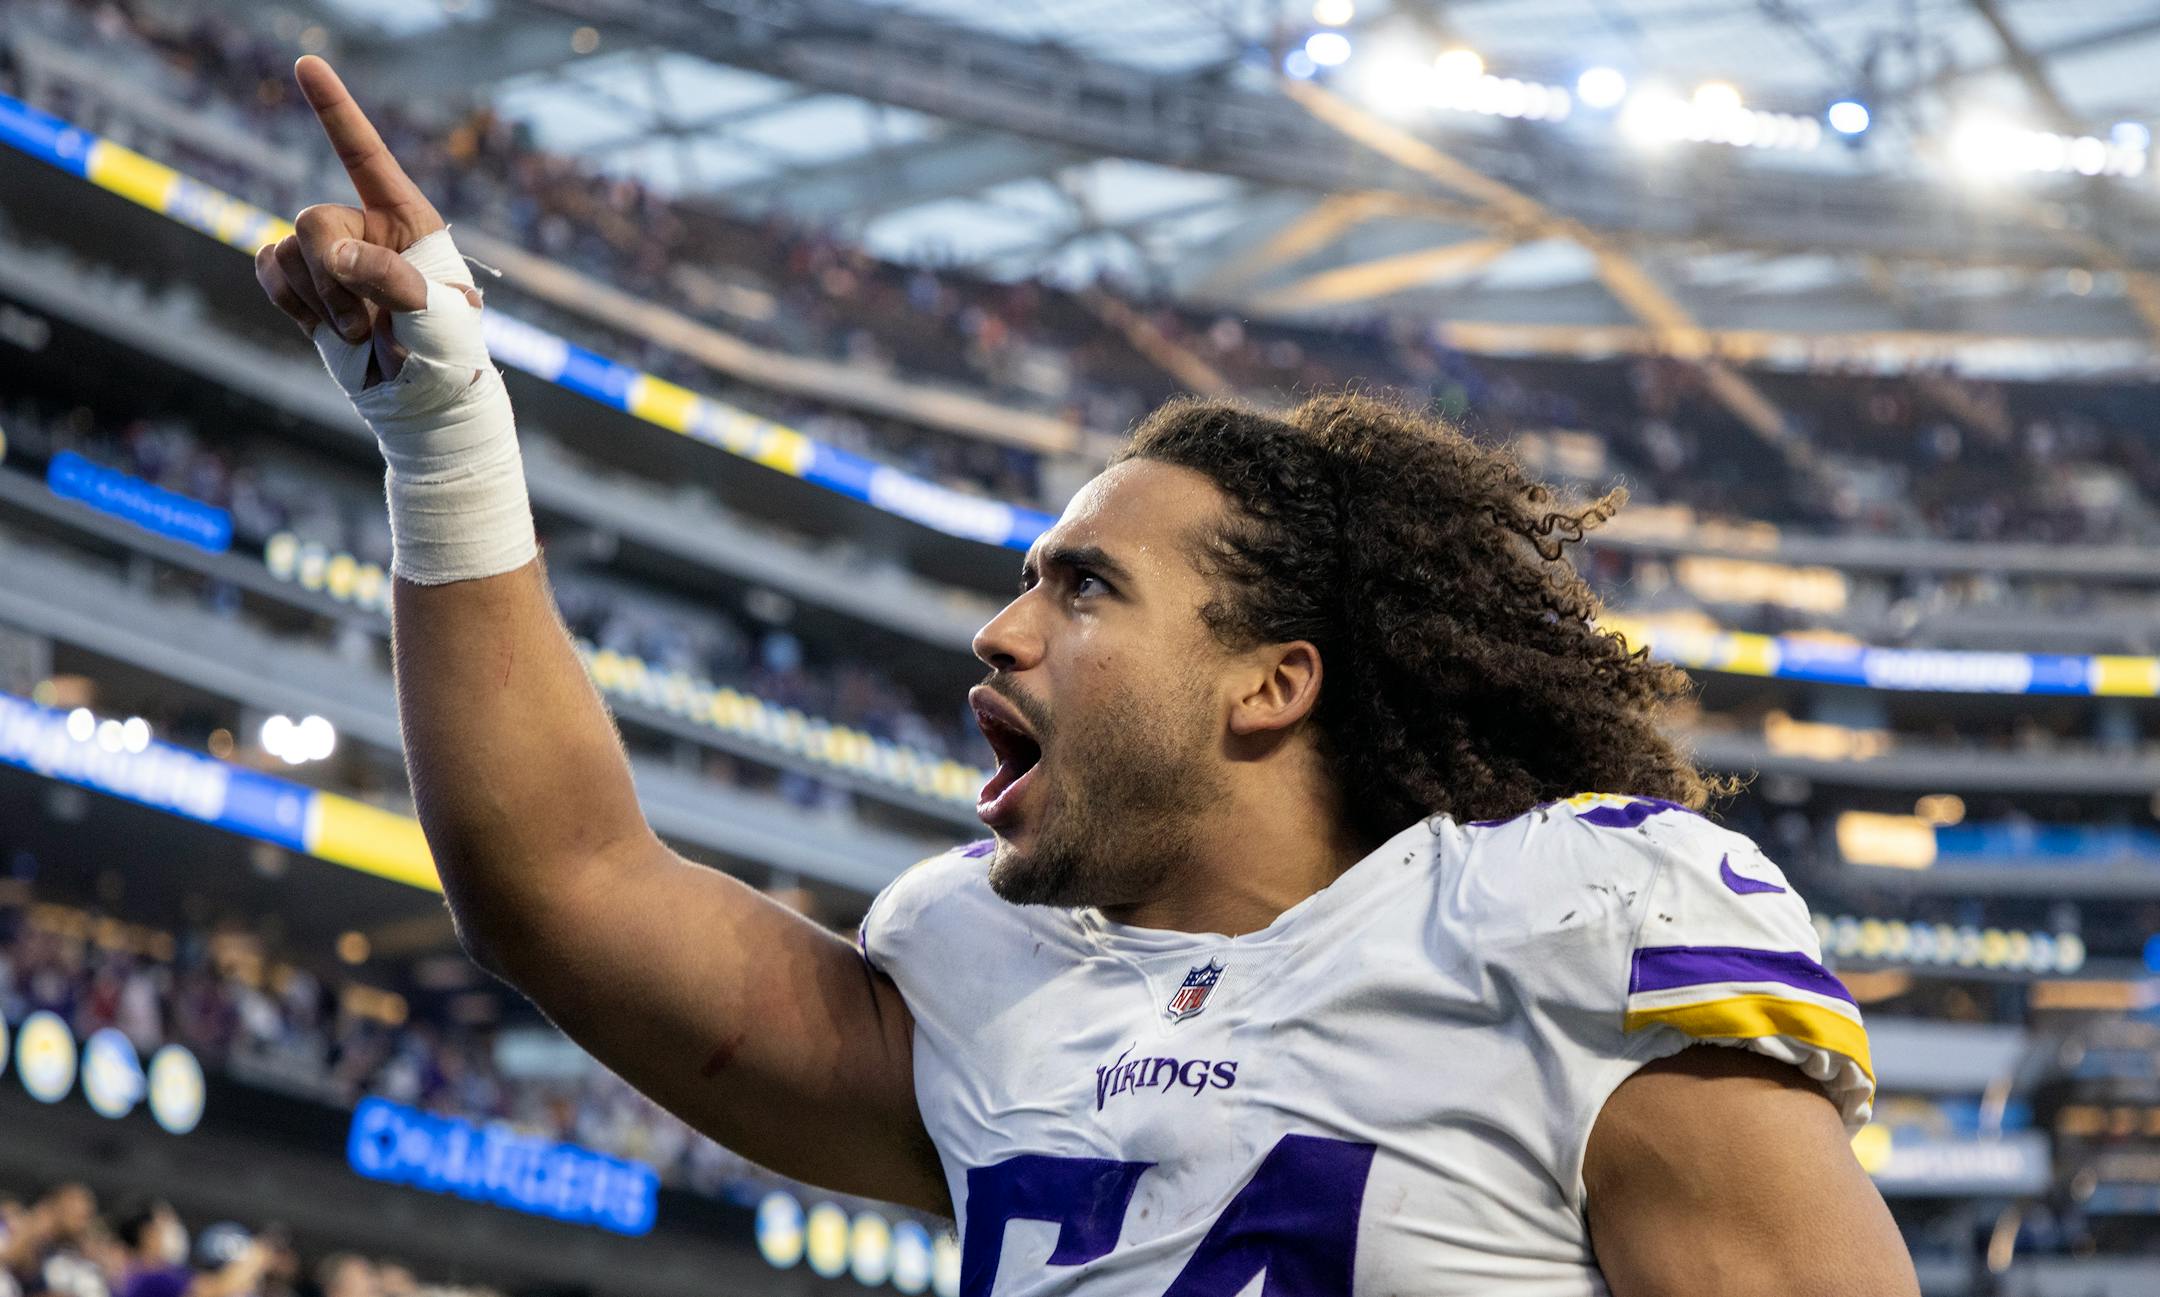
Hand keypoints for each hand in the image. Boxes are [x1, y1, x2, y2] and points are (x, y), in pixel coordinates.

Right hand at [253, 56, 477, 383]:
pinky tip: (323, 325)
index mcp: (406, 218)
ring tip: (361, 331)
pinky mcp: (303, 285)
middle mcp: (364, 228)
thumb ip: (388, 275)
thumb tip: (331, 255)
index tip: (307, 64)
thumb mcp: (434, 311)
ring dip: (320, 301)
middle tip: (368, 319)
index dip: (335, 110)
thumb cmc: (446, 352)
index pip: (364, 154)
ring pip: (289, 252)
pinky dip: (288, 300)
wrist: (420, 400)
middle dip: (335, 272)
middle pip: (315, 221)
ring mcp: (330, 257)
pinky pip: (267, 269)